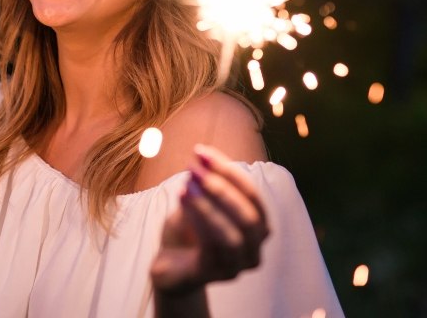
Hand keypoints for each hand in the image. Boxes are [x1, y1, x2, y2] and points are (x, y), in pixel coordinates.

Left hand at [151, 144, 269, 293]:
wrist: (168, 266)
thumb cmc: (188, 232)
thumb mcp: (198, 202)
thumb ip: (205, 183)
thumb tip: (201, 155)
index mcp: (257, 228)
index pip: (253, 195)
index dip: (229, 171)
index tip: (201, 152)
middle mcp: (254, 250)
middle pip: (249, 216)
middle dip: (223, 188)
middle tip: (194, 169)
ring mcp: (237, 267)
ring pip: (233, 236)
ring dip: (209, 206)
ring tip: (186, 185)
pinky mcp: (214, 276)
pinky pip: (211, 248)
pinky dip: (198, 221)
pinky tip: (181, 200)